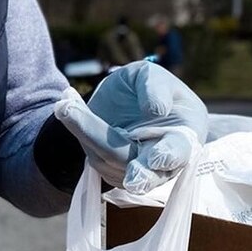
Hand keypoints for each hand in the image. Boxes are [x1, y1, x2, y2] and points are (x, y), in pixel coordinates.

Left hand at [54, 61, 205, 192]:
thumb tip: (154, 110)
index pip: (180, 150)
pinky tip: (66, 107)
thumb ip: (156, 88)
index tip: (156, 158)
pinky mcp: (112, 170)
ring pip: (109, 161)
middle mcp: (164, 161)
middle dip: (132, 171)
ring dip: (86, 133)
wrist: (124, 99)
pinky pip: (93, 156)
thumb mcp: (151, 75)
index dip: (169, 156)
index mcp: (185, 134)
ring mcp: (136, 170)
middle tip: (127, 175)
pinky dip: (78, 131)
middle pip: (143, 169)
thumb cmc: (147, 86)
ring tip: (66, 106)